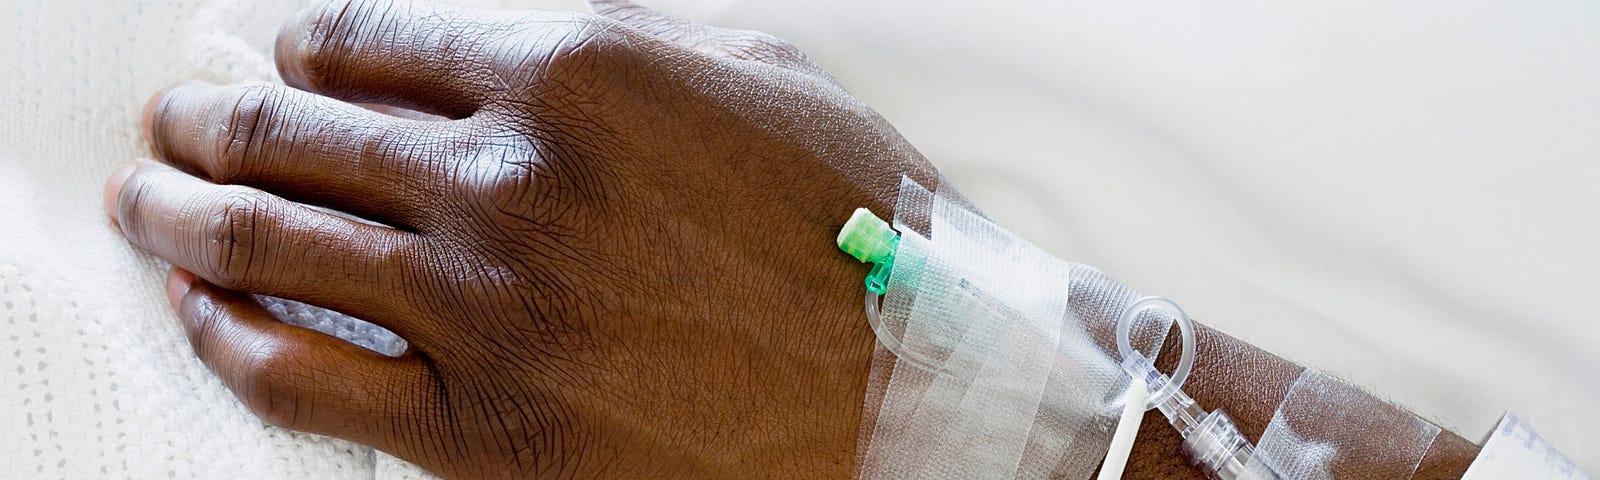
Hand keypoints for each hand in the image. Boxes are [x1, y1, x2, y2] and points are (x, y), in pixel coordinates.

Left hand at [104, 0, 932, 476]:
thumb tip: (531, 51)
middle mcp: (509, 179)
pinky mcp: (483, 430)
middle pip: (293, 136)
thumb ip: (633, 50)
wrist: (922, 399)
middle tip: (175, 122)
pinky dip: (229, 339)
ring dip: (183, 215)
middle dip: (213, 120)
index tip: (281, 61)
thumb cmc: (865, 240)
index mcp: (575, 75)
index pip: (371, 42)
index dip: (303, 48)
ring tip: (147, 204)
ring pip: (270, 248)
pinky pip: (302, 379)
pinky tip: (203, 317)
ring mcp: (485, 308)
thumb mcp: (765, 81)